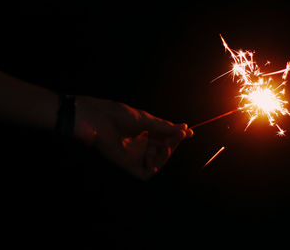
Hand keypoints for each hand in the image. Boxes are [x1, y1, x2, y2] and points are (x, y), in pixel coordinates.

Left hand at [73, 96, 192, 179]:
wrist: (101, 120)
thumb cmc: (120, 115)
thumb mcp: (147, 120)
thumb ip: (165, 128)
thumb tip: (186, 129)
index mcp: (145, 132)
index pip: (165, 137)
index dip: (176, 136)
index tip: (189, 132)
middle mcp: (141, 144)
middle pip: (164, 149)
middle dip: (173, 143)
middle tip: (179, 136)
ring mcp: (135, 155)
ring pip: (158, 161)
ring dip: (166, 154)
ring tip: (166, 144)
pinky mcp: (129, 165)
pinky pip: (146, 172)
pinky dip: (154, 166)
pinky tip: (154, 155)